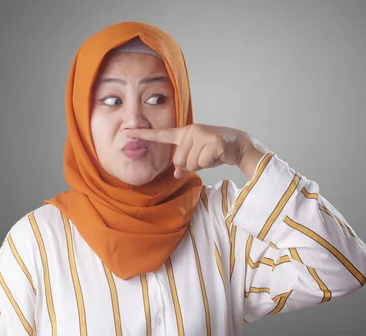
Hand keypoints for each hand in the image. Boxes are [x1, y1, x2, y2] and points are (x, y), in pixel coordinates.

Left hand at [127, 124, 265, 178]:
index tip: (127, 131)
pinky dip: (210, 163)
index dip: (143, 134)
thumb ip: (185, 162)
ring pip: (191, 163)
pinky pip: (203, 163)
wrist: (238, 144)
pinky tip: (217, 155)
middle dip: (192, 164)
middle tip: (204, 157)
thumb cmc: (215, 150)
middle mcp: (191, 131)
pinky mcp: (213, 142)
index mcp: (184, 133)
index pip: (161, 135)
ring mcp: (202, 135)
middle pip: (179, 161)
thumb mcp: (198, 156)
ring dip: (202, 164)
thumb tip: (177, 174)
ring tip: (211, 155)